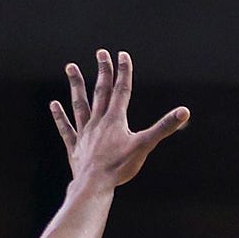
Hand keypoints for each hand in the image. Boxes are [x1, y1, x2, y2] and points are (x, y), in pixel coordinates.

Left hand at [50, 49, 188, 186]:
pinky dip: (59, 116)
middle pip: (101, 92)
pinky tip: (54, 105)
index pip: (121, 90)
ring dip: (76, 85)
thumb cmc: (120, 166)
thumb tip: (184, 112)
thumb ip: (164, 127)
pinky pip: (66, 128)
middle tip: (101, 53)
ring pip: (80, 104)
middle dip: (103, 72)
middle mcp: (98, 122)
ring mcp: (85, 133)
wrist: (95, 184)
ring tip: (70, 67)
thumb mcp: (145, 145)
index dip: (123, 72)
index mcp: (115, 120)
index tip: (122, 54)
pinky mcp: (76, 147)